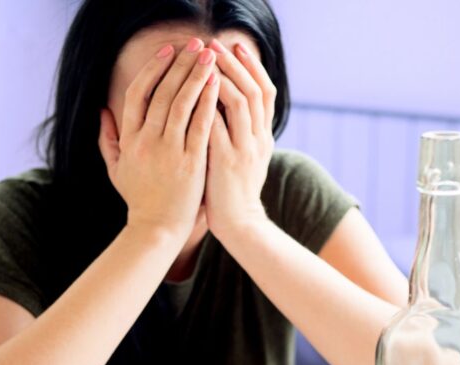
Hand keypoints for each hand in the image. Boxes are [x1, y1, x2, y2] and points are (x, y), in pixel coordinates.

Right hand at [98, 39, 218, 238]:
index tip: (167, 53)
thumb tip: (102, 111)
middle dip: (180, 64)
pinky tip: (217, 85)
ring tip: (209, 56)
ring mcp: (169, 151)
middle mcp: (147, 141)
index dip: (153, 69)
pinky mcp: (190, 162)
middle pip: (162, 92)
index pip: (138, 94)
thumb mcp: (115, 169)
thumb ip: (108, 138)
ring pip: (182, 104)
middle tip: (194, 45)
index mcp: (130, 139)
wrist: (156, 229)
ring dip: (196, 76)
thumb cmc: (138, 200)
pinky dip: (208, 103)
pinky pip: (200, 125)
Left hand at [204, 40, 275, 238]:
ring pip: (240, 102)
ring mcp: (244, 149)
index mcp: (264, 137)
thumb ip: (241, 131)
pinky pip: (218, 125)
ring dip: (222, 76)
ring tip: (204, 59)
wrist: (239, 224)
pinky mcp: (226, 161)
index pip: (265, 92)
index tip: (235, 46)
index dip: (252, 67)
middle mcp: (258, 139)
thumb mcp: (247, 157)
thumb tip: (225, 102)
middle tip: (214, 44)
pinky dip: (207, 105)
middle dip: (234, 63)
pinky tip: (193, 91)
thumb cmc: (234, 190)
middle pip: (253, 90)